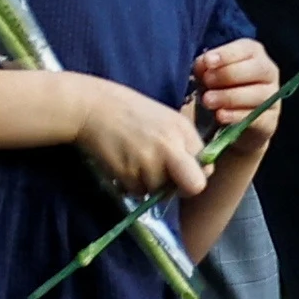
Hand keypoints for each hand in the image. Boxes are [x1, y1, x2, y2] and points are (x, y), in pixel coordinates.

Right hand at [62, 76, 212, 196]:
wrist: (93, 106)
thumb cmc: (130, 110)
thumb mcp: (166, 119)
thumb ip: (184, 144)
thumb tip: (199, 172)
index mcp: (183, 130)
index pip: (205, 168)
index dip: (194, 173)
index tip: (180, 170)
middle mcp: (171, 146)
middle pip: (194, 186)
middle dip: (183, 189)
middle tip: (168, 182)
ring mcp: (149, 161)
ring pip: (159, 191)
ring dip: (149, 183)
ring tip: (135, 160)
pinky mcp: (128, 173)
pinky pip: (138, 191)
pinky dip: (131, 183)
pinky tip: (123, 162)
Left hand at [194, 39, 284, 152]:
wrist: (232, 117)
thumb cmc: (220, 86)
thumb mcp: (210, 72)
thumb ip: (206, 65)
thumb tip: (204, 64)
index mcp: (254, 53)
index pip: (246, 48)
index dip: (227, 54)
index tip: (208, 61)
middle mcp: (268, 71)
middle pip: (256, 69)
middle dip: (228, 75)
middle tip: (207, 82)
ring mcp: (272, 96)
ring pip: (258, 94)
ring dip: (230, 97)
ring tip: (208, 101)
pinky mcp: (271, 119)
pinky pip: (258, 117)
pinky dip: (236, 116)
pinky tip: (220, 115)